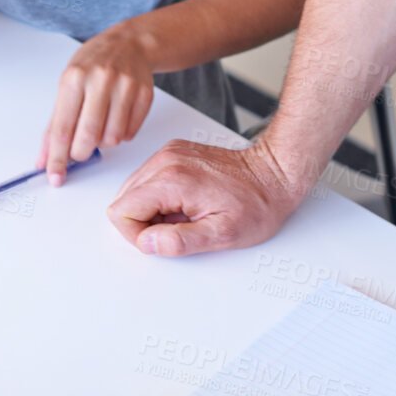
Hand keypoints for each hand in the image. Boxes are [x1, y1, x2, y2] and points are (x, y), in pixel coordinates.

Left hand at [41, 21, 155, 185]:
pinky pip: (130, 134)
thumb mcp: (67, 85)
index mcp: (74, 78)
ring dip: (102, 143)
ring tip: (99, 127)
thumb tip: (44, 158)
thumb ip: (55, 123)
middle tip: (78, 153)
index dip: (57, 158)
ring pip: (112, 139)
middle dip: (80, 154)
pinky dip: (121, 135)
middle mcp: (100, 80)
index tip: (54, 177)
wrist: (130, 43)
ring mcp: (125, 87)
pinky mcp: (145, 95)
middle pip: (88, 136)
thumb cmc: (93, 65)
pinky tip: (116, 119)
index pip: (62, 128)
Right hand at [107, 138, 307, 256]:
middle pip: (123, 199)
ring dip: (153, 209)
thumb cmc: (256, 204)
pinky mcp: (174, 152)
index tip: (164, 239)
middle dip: (144, 222)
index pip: (120, 211)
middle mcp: (165, 160)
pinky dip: (161, 195)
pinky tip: (187, 202)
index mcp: (172, 180)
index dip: (137, 235)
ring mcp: (169, 153)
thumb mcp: (223, 234)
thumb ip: (180, 241)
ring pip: (133, 189)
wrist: (274, 174)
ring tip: (186, 214)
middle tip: (178, 228)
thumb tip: (147, 243)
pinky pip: (149, 178)